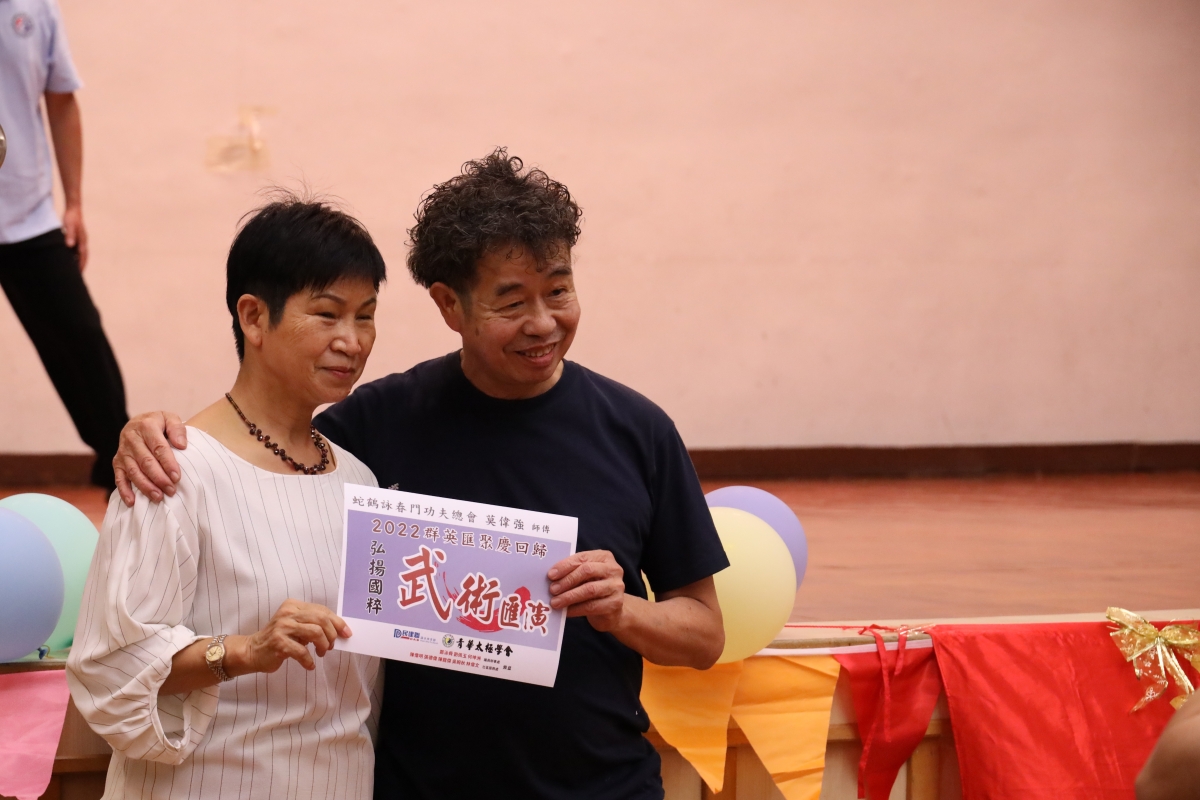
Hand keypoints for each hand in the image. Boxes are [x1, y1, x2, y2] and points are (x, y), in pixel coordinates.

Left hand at [62, 205, 87, 270]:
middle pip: (83, 257)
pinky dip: (74, 255)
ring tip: (73, 270)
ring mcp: (81, 240)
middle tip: (77, 276)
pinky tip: (68, 258)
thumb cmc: (71, 217)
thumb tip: (70, 246)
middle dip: (81, 266)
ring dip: (78, 261)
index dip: (81, 265)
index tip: (78, 273)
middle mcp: (83, 242)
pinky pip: (76, 249)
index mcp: (83, 241)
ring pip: (80, 254)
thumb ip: (70, 235)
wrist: (74, 209)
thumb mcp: (70, 226)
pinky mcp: (77, 238)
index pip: (83, 256)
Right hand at [114, 411, 187, 505]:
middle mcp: (131, 439)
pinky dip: (124, 491)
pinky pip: (119, 478)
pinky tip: (132, 502)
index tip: (177, 477)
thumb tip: (181, 445)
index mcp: (146, 426)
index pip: (158, 448)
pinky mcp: (117, 462)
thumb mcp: (170, 418)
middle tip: (171, 490)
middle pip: (146, 462)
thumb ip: (177, 428)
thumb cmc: (159, 423)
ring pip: (134, 472)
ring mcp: (123, 452)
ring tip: (158, 497)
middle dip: (159, 478)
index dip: (168, 463)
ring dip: (145, 486)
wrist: (138, 423)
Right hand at [233, 599, 351, 673]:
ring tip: (321, 653)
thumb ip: (312, 623)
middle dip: (332, 635)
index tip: (346, 634)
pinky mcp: (279, 643)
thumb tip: (337, 631)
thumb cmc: (279, 639)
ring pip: (315, 632)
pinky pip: (302, 651)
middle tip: (330, 646)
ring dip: (323, 645)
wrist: (252, 651)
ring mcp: (282, 627)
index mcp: (294, 605)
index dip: (338, 622)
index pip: (322, 611)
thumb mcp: (295, 625)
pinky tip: (309, 665)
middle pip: (321, 620)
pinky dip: (309, 660)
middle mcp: (288, 613)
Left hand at [547, 550, 626, 631]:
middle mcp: (613, 569)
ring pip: (589, 590)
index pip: (582, 558)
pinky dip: (576, 609)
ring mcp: (616, 586)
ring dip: (569, 596)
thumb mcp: (585, 577)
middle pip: (587, 571)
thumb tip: (551, 578)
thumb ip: (573, 572)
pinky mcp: (615, 604)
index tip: (550, 575)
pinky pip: (592, 606)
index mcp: (604, 557)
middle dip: (567, 580)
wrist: (612, 611)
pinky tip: (565, 612)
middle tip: (552, 589)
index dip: (565, 565)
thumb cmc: (593, 588)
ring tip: (555, 602)